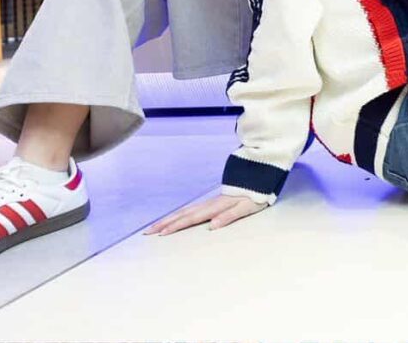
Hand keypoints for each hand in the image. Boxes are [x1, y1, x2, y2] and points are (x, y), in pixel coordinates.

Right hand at [144, 193, 266, 235]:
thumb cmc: (255, 195)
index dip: (176, 226)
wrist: (260, 175)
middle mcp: (209, 204)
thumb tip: (212, 226)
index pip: (191, 218)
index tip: (161, 234)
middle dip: (164, 223)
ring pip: (184, 211)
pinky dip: (178, 215)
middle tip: (147, 232)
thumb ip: (230, 216)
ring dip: (169, 219)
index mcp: (216, 207)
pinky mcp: (211, 202)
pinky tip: (174, 219)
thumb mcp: (247, 208)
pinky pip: (190, 210)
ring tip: (154, 227)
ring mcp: (209, 202)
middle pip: (182, 214)